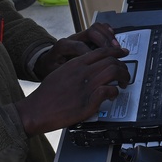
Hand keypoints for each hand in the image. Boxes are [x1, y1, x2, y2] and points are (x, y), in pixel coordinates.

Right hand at [15, 45, 129, 135]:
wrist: (36, 110)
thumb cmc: (46, 95)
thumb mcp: (60, 73)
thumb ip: (75, 68)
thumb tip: (89, 69)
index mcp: (75, 64)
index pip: (101, 51)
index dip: (116, 51)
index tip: (123, 53)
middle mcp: (82, 72)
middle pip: (111, 60)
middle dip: (123, 66)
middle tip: (125, 74)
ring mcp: (86, 86)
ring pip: (113, 71)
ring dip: (123, 77)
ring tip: (122, 84)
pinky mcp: (88, 101)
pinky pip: (109, 90)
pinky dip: (114, 92)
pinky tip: (112, 95)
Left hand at [33, 22, 120, 78]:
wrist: (46, 63)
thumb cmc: (52, 69)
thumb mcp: (55, 74)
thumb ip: (68, 75)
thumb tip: (82, 77)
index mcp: (63, 46)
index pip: (80, 46)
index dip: (92, 54)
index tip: (100, 65)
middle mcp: (72, 38)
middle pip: (91, 32)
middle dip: (104, 42)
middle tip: (114, 53)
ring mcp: (80, 36)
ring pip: (96, 28)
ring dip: (108, 36)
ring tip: (116, 47)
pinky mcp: (86, 37)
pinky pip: (99, 29)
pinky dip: (108, 32)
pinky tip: (114, 40)